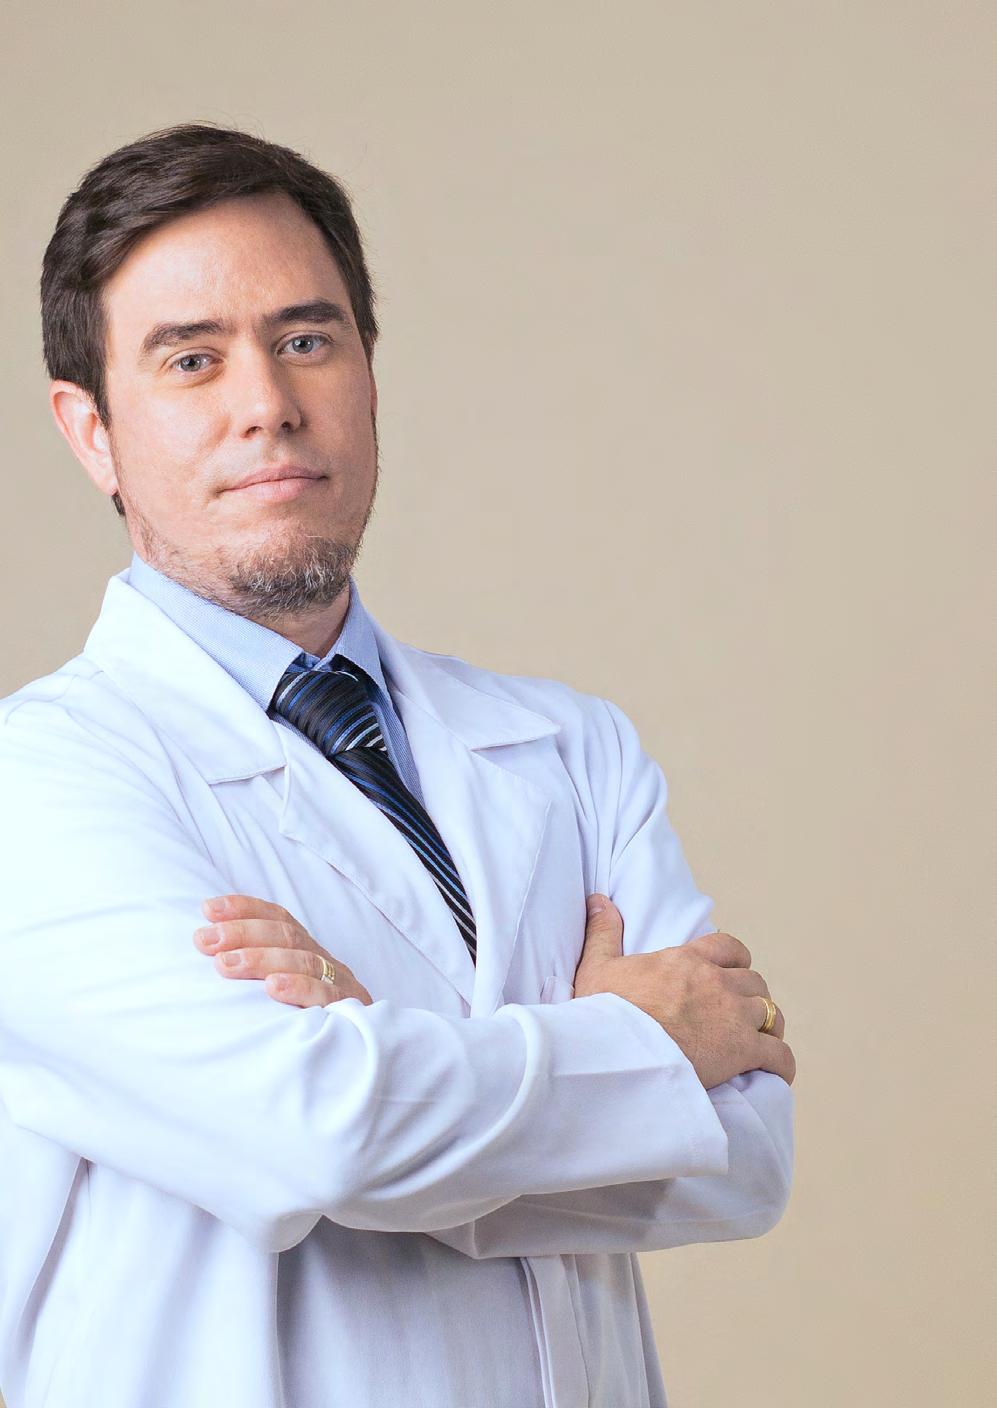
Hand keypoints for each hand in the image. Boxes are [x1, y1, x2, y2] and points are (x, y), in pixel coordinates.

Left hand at [193, 893, 372, 1008]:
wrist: (364, 1052)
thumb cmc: (305, 1020)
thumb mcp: (283, 987)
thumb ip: (255, 970)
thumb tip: (206, 950)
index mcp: (306, 950)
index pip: (278, 917)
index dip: (244, 909)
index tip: (207, 909)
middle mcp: (323, 959)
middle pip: (285, 935)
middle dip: (242, 933)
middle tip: (204, 940)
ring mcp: (338, 983)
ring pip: (303, 960)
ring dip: (261, 958)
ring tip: (226, 963)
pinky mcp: (349, 1010)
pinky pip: (327, 995)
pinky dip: (299, 987)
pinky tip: (273, 987)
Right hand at [573, 894, 795, 1089]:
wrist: (617, 1052)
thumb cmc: (604, 1013)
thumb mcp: (597, 966)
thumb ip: (603, 932)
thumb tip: (598, 900)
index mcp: (687, 960)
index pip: (729, 948)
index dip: (735, 962)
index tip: (730, 974)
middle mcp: (716, 982)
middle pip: (754, 982)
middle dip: (751, 996)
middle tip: (741, 1014)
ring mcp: (733, 1015)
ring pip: (771, 1013)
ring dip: (768, 1025)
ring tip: (761, 1040)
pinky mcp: (742, 1050)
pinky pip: (778, 1054)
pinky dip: (782, 1063)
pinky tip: (778, 1071)